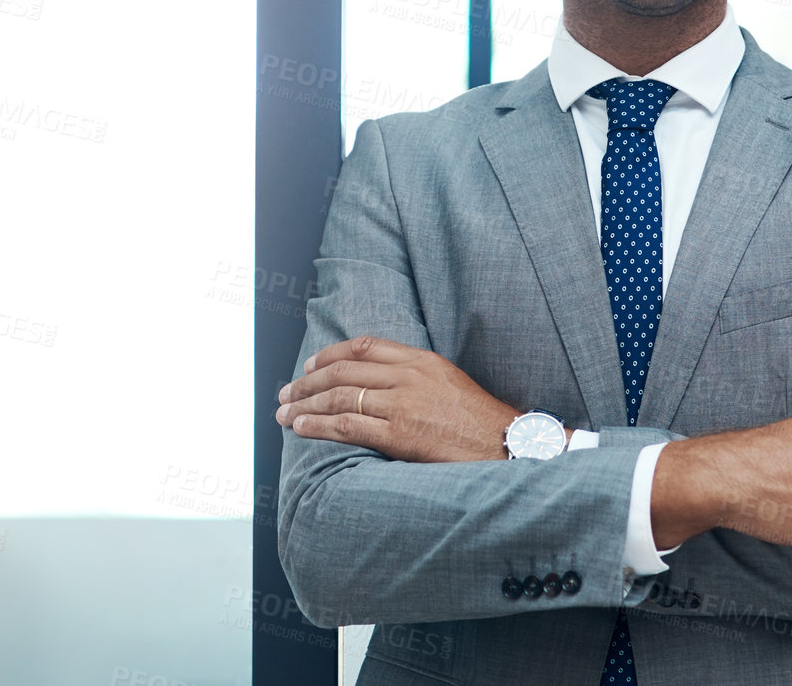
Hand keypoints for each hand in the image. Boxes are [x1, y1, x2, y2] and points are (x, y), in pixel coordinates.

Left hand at [275, 336, 520, 461]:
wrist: (506, 445)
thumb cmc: (480, 421)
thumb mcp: (449, 382)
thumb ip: (415, 376)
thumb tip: (381, 382)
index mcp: (420, 360)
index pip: (364, 347)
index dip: (330, 355)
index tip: (311, 365)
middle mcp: (408, 377)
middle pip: (344, 371)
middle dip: (308, 382)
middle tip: (287, 391)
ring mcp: (403, 405)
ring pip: (340, 398)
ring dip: (305, 405)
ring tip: (285, 412)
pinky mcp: (400, 434)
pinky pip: (348, 426)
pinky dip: (319, 426)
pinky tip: (302, 428)